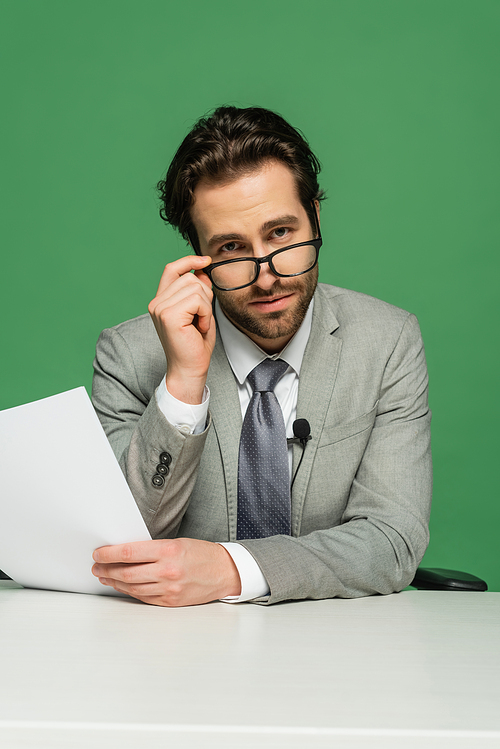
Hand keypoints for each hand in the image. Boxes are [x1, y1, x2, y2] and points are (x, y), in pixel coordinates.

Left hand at [92, 538, 240, 605]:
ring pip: (132, 587)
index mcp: (168, 551)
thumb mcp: (177, 542)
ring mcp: (168, 589)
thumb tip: (125, 552)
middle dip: (107, 569)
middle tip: (97, 565)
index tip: (98, 553)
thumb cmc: (203, 554)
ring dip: (115, 581)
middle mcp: (167, 571)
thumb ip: (152, 548)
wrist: (225, 572)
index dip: (109, 553)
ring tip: (105, 575)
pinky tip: (122, 586)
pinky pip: (143, 597)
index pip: (129, 553)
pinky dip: (129, 591)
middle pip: (126, 572)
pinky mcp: (170, 602)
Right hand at [148, 255, 215, 403]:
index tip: (206, 261)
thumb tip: (202, 271)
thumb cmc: (195, 345)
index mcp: (161, 301)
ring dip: (206, 307)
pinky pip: (198, 300)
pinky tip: (199, 328)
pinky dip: (206, 314)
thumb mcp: (200, 312)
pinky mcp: (168, 315)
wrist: (189, 369)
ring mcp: (160, 308)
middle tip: (201, 318)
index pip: (172, 269)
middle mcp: (157, 303)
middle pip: (190, 277)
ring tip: (199, 324)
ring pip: (196, 287)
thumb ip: (198, 292)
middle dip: (205, 296)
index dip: (189, 260)